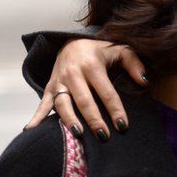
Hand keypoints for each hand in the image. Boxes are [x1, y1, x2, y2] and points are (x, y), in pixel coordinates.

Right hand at [25, 39, 146, 139]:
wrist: (72, 40)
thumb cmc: (101, 49)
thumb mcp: (121, 49)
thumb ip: (135, 64)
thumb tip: (145, 81)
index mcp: (92, 64)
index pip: (106, 92)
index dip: (115, 109)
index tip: (123, 126)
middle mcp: (73, 73)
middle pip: (84, 100)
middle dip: (94, 119)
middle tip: (104, 136)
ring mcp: (60, 80)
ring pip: (63, 103)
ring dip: (70, 120)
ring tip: (79, 134)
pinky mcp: (50, 86)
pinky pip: (43, 102)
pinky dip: (37, 116)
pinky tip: (32, 130)